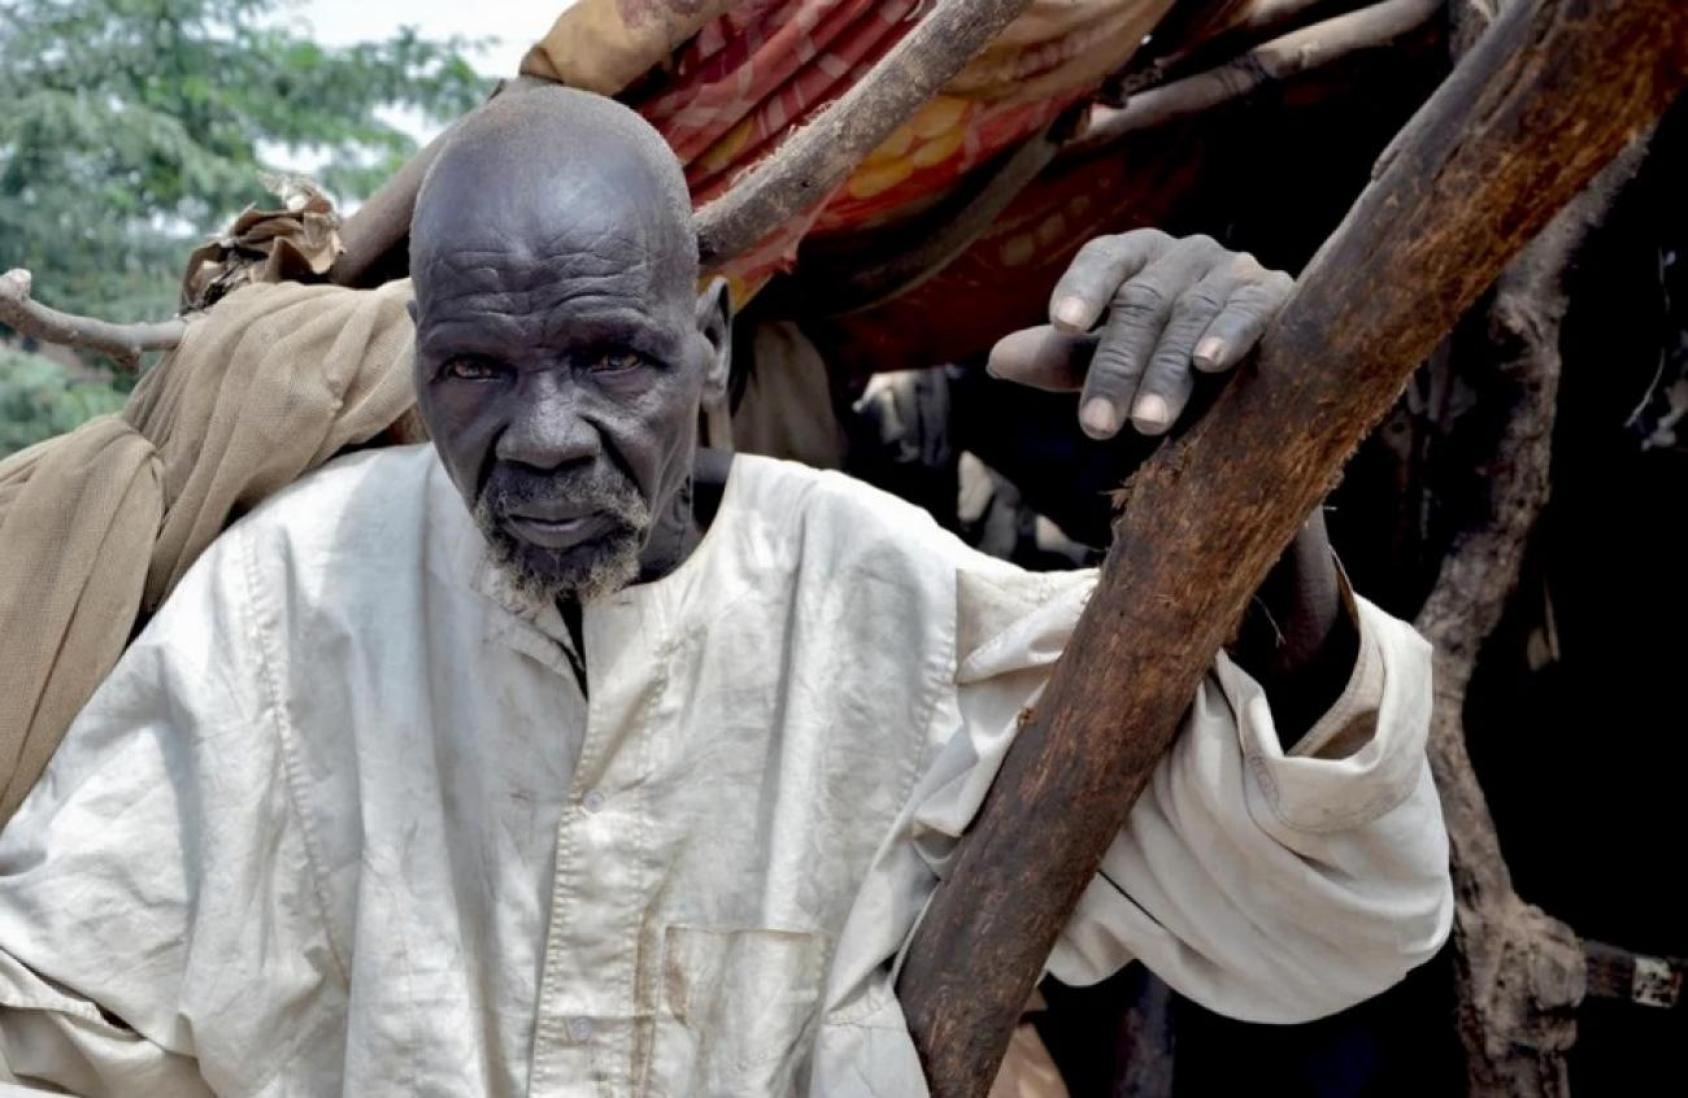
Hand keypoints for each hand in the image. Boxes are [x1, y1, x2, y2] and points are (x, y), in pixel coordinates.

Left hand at [986, 229, 1292, 437]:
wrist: (1262, 373)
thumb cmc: (1168, 360)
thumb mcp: (1112, 361)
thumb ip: (1062, 358)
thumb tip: (996, 362)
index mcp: (1138, 259)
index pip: (1105, 260)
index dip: (1084, 287)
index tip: (1063, 325)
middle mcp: (1185, 255)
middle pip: (1142, 302)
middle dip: (1116, 367)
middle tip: (1095, 427)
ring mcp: (1235, 270)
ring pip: (1191, 315)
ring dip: (1165, 372)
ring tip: (1145, 425)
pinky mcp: (1277, 296)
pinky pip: (1251, 309)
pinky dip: (1230, 334)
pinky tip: (1208, 363)